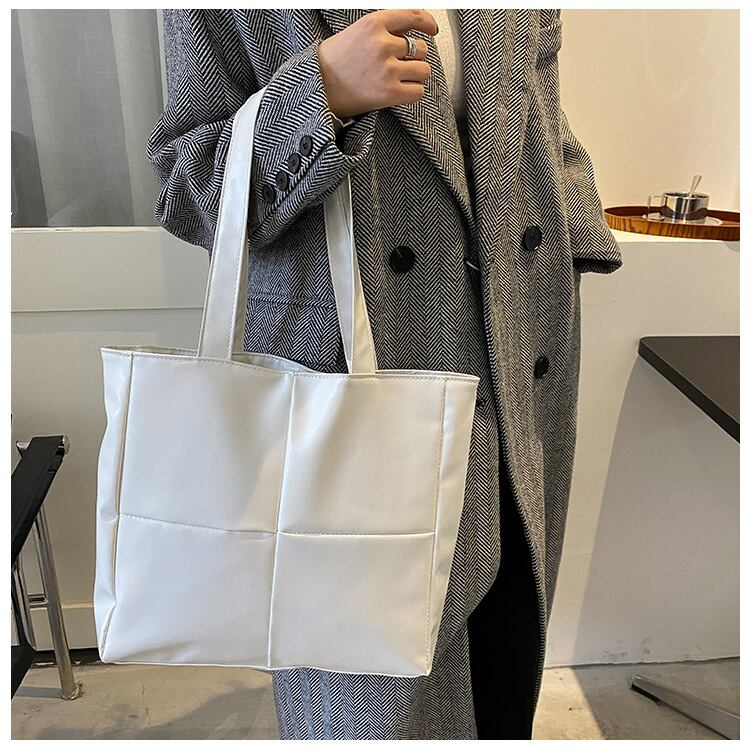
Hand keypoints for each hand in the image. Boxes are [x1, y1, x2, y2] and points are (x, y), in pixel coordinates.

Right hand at [317, 9, 437, 118]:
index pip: (413, 17)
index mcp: (374, 23)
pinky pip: (418, 91)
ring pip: (423, 70)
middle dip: (414, 57)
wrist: (318, 87)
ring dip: (416, 75)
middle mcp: (382, 44)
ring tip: (400, 79)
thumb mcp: (358, 32)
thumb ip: (385, 29)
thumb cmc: (335, 61)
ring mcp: (387, 69)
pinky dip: (414, 92)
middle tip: (399, 65)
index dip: (427, 23)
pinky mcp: (389, 93)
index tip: (431, 30)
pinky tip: (402, 91)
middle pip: (420, 48)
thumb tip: (411, 30)